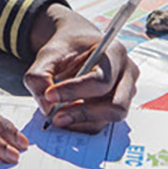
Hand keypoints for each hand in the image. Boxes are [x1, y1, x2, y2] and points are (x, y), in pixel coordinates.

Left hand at [26, 4, 139, 132]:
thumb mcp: (48, 54)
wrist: (77, 45)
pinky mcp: (119, 104)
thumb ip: (40, 76)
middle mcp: (127, 72)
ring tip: (59, 116)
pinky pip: (103, 122)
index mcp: (114, 52)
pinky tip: (67, 115)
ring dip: (83, 121)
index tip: (49, 95)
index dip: (74, 91)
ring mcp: (127, 90)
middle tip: (55, 117)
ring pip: (110, 118)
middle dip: (83, 114)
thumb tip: (47, 108)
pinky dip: (83, 123)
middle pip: (115, 106)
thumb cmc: (67, 46)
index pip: (100, 80)